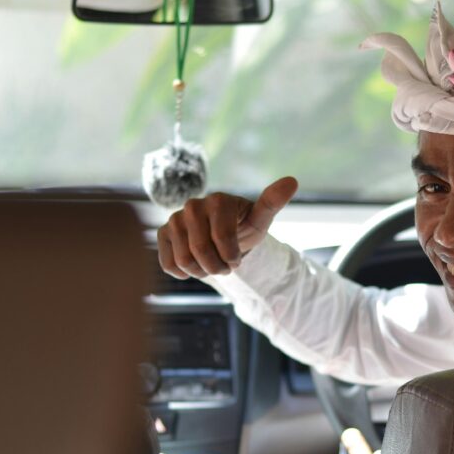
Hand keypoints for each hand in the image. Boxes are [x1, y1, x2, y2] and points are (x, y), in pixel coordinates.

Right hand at [157, 176, 297, 278]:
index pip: (221, 237)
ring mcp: (174, 219)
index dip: (231, 256)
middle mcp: (192, 205)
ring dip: (202, 271)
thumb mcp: (261, 219)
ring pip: (184, 260)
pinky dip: (184, 273)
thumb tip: (292, 180)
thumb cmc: (244, 227)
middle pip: (200, 250)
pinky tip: (194, 264)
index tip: (238, 259)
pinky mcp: (162, 234)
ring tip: (211, 264)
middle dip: (217, 267)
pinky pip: (169, 265)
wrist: (225, 237)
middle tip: (227, 267)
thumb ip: (272, 202)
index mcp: (218, 200)